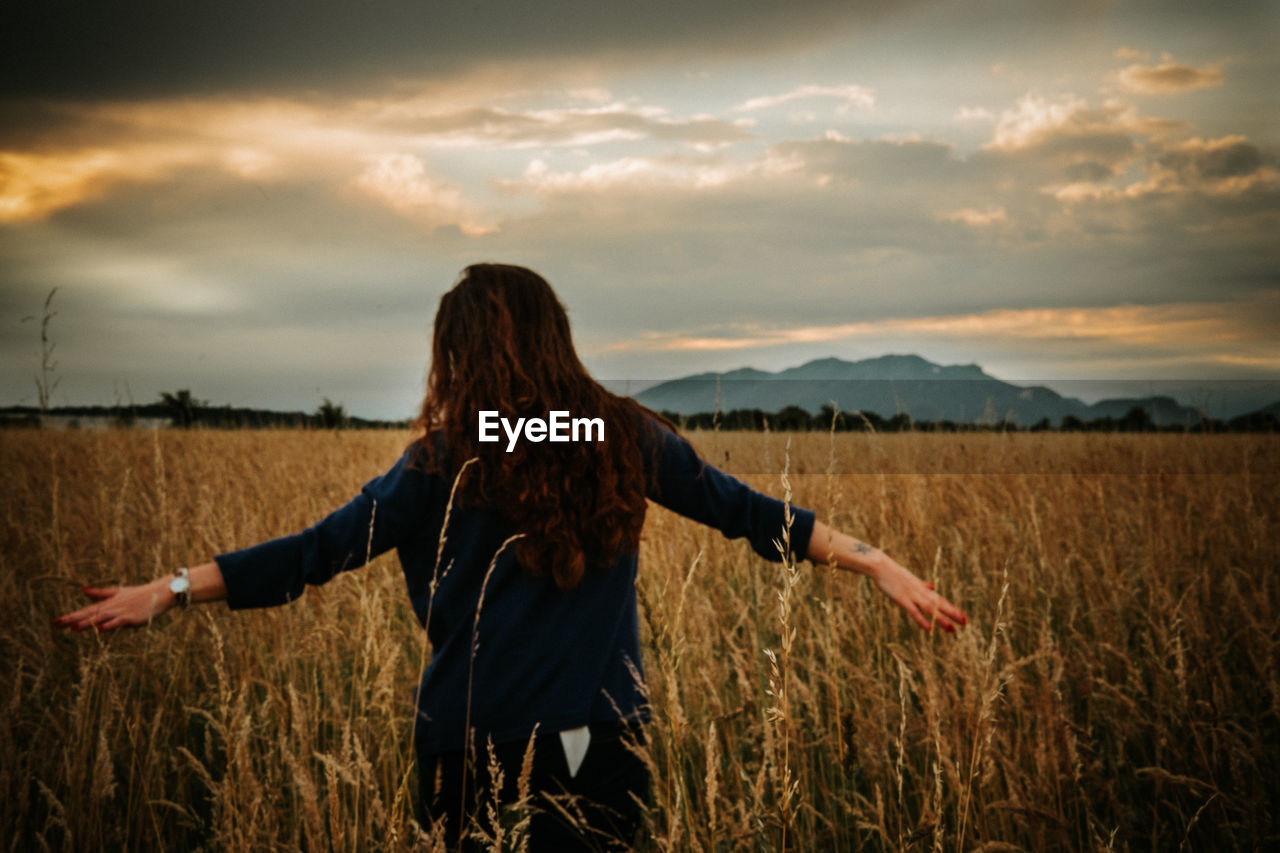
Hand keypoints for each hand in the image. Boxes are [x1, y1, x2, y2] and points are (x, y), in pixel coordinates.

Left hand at [52, 579, 173, 632]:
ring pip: (101, 618)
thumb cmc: (139, 593)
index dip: (70, 616)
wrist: (159, 593)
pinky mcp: (131, 618)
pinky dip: (108, 625)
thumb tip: (82, 589)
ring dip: (87, 623)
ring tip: (72, 628)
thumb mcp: (117, 592)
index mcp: (107, 603)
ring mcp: (121, 612)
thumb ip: (99, 593)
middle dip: (72, 619)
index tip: (55, 622)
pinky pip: (117, 623)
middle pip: (89, 614)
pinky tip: (99, 629)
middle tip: (55, 624)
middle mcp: (111, 607)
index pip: (85, 610)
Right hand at [871, 558, 967, 632]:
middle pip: (939, 604)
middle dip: (953, 614)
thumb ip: (923, 584)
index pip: (941, 600)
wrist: (881, 566)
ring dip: (942, 619)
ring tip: (952, 629)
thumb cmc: (894, 572)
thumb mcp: (911, 578)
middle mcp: (921, 592)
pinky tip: (930, 629)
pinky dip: (922, 620)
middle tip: (966, 622)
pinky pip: (914, 612)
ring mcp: (912, 595)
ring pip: (930, 609)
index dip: (952, 609)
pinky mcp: (902, 599)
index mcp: (923, 588)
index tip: (964, 617)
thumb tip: (933, 586)